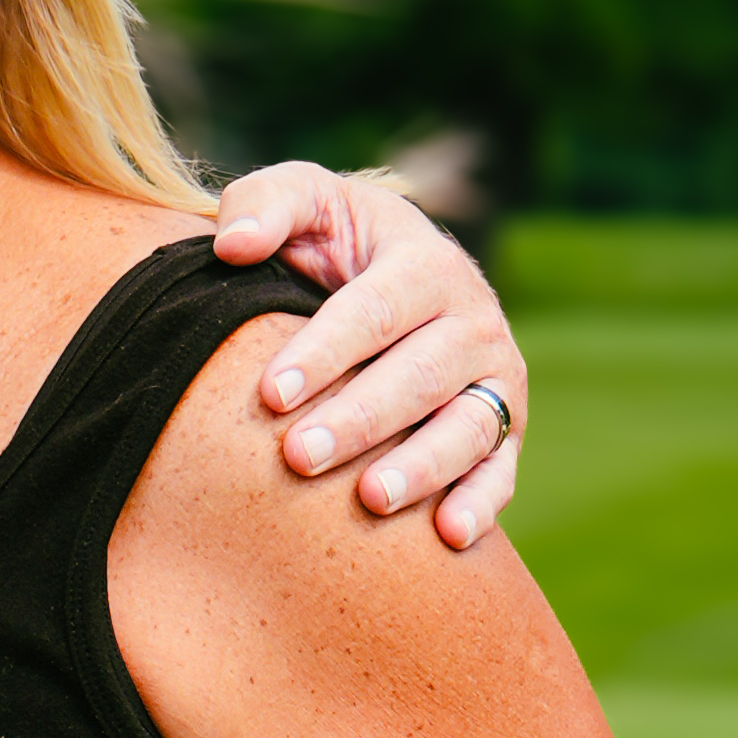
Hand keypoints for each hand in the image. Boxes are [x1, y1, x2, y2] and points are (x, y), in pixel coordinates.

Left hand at [207, 160, 527, 550]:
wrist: (395, 280)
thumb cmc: (335, 245)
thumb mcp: (308, 204)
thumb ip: (268, 202)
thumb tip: (233, 244)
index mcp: (425, 262)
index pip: (376, 309)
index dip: (325, 351)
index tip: (270, 393)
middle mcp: (472, 320)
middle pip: (419, 375)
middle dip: (359, 419)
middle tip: (298, 457)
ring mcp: (494, 379)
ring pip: (467, 426)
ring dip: (421, 466)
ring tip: (371, 499)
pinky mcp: (505, 431)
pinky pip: (499, 469)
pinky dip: (481, 503)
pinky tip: (447, 535)